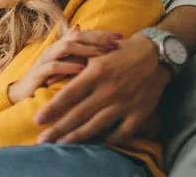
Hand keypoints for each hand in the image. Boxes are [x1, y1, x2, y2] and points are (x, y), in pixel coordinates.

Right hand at [8, 26, 120, 102]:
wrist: (22, 94)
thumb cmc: (47, 80)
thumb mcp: (66, 65)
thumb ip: (77, 52)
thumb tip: (86, 33)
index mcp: (61, 46)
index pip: (83, 33)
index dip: (101, 34)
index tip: (121, 36)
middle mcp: (53, 50)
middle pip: (77, 36)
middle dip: (97, 38)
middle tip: (116, 42)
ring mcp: (45, 60)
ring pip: (66, 47)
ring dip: (86, 49)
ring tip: (102, 53)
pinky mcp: (38, 73)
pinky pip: (53, 66)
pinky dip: (68, 66)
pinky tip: (82, 69)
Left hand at [35, 34, 170, 143]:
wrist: (158, 54)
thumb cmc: (121, 50)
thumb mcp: (97, 51)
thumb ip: (75, 63)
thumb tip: (50, 76)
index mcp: (96, 72)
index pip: (69, 94)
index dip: (52, 108)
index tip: (38, 119)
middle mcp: (109, 90)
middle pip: (78, 114)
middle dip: (58, 128)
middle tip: (43, 139)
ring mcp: (125, 103)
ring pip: (97, 125)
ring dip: (78, 137)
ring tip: (62, 144)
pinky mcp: (140, 112)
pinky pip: (123, 132)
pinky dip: (111, 140)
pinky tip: (99, 144)